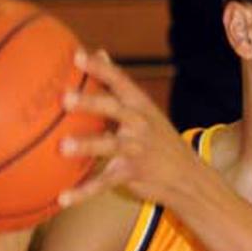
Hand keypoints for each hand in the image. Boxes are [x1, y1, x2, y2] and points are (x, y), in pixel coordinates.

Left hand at [57, 50, 205, 207]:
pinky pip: (105, 182)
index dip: (100, 68)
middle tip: (64, 99)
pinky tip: (62, 198)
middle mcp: (140, 124)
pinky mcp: (133, 173)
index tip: (77, 56)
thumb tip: (99, 52)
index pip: (120, 81)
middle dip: (91, 103)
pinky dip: (84, 191)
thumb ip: (119, 86)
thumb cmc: (158, 139)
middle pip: (114, 109)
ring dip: (87, 145)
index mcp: (141, 106)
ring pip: (110, 145)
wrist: (189, 176)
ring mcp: (137, 149)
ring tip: (63, 148)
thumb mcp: (145, 109)